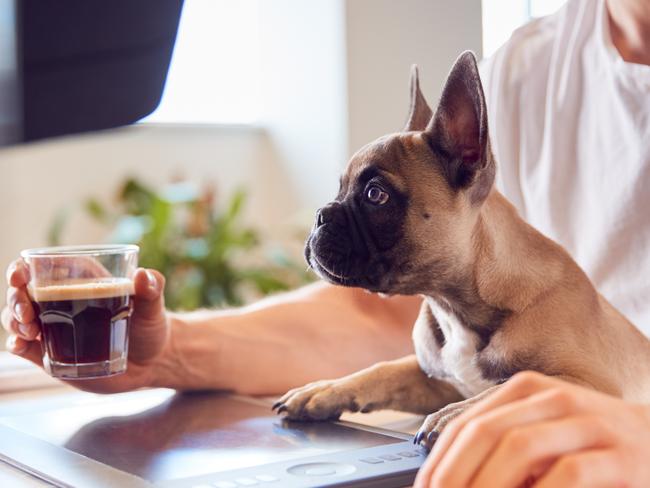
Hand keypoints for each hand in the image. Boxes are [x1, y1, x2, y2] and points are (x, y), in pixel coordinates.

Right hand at [2, 259, 169, 392]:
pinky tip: (21, 346)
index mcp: (80, 280)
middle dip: (15, 299)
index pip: (40, 266)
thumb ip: (151, 289)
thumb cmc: (151, 326)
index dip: (22, 269)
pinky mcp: (51, 353)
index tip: (20, 276)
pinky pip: (24, 347)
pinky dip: (16, 344)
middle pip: (22, 293)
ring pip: (17, 318)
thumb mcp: (153, 306)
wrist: (151, 362)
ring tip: (31, 331)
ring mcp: (53, 327)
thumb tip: (143, 275)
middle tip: (27, 313)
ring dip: (14, 322)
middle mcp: (60, 301)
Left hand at [414, 371, 649, 487]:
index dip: (440, 461)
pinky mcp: (620, 456)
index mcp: (526, 391)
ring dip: (487, 485)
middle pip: (485, 433)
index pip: (467, 424)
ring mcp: (588, 423)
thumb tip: (449, 480)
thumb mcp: (542, 436)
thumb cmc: (592, 445)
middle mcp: (553, 399)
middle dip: (455, 475)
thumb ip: (502, 450)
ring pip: (519, 448)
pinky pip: (568, 474)